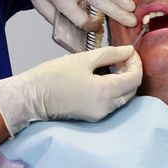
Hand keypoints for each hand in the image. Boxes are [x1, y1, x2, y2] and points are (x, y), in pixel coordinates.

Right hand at [0, 45, 141, 136]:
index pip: (135, 78)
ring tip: (113, 65)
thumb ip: (110, 53)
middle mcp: (107, 107)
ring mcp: (100, 114)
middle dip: (132, 71)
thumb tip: (129, 51)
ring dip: (123, 81)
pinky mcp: (92, 116)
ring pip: (123, 97)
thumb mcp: (83, 59)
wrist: (32, 96)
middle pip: (132, 90)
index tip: (129, 50)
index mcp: (106, 92)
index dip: (136, 62)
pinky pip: (112, 103)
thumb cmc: (54, 75)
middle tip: (122, 56)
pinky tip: (104, 77)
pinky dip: (114, 89)